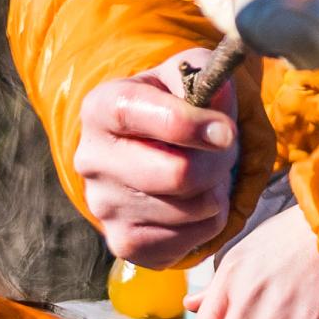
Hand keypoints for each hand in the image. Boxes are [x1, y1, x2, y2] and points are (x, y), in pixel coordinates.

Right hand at [77, 62, 237, 264]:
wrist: (150, 150)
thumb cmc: (174, 106)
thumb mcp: (186, 75)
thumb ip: (205, 77)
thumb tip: (219, 100)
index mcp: (101, 108)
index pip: (135, 114)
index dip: (187, 124)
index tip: (226, 132)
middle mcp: (92, 160)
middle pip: (177, 174)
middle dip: (218, 162)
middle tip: (226, 149)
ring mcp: (104, 207)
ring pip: (193, 208)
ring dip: (218, 189)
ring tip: (208, 172)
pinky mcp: (125, 242)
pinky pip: (192, 238)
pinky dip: (210, 219)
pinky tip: (196, 200)